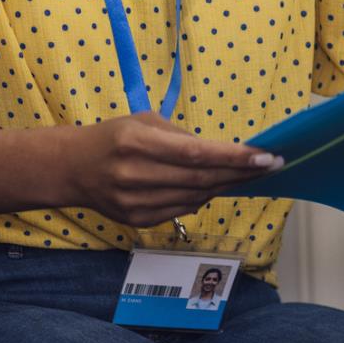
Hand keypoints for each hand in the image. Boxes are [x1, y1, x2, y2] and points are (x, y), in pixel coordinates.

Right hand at [62, 112, 283, 226]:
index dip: (234, 157)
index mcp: (135, 142)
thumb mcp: (143, 121)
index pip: (196, 154)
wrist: (72, 168)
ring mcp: (135, 203)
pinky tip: (215, 186)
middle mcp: (134, 175)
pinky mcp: (137, 221)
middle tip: (271, 165)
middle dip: (241, 173)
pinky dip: (202, 198)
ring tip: (248, 174)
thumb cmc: (114, 137)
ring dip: (226, 186)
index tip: (265, 156)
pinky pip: (182, 210)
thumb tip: (224, 153)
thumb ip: (181, 137)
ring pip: (195, 197)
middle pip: (201, 179)